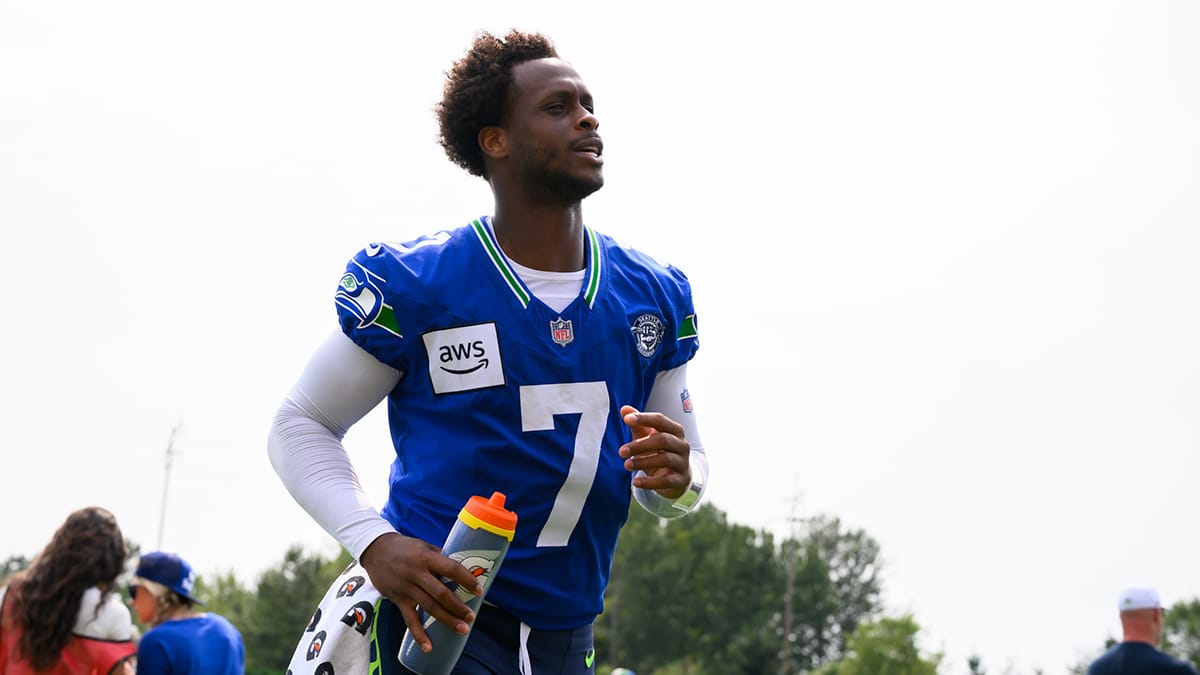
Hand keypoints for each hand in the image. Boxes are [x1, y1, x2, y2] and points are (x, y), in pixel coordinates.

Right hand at [359, 532, 482, 653]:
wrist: (376, 550)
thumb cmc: (404, 547)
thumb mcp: (424, 546)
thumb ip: (440, 557)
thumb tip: (460, 570)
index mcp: (426, 557)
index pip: (451, 569)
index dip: (466, 580)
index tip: (479, 590)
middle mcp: (417, 573)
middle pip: (441, 593)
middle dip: (458, 607)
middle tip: (471, 616)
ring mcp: (407, 587)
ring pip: (429, 607)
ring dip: (446, 620)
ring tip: (462, 629)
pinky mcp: (398, 599)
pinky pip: (409, 619)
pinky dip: (418, 634)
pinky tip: (428, 646)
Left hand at [618, 404, 690, 499]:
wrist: (676, 477)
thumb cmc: (659, 452)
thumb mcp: (648, 437)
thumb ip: (637, 424)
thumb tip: (624, 409)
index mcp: (674, 430)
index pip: (660, 420)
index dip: (644, 418)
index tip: (627, 419)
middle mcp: (682, 444)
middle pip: (663, 440)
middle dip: (640, 445)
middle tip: (621, 451)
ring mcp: (683, 462)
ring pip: (665, 459)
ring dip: (643, 462)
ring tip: (626, 465)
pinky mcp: (681, 480)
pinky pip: (666, 481)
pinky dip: (650, 482)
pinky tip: (635, 482)